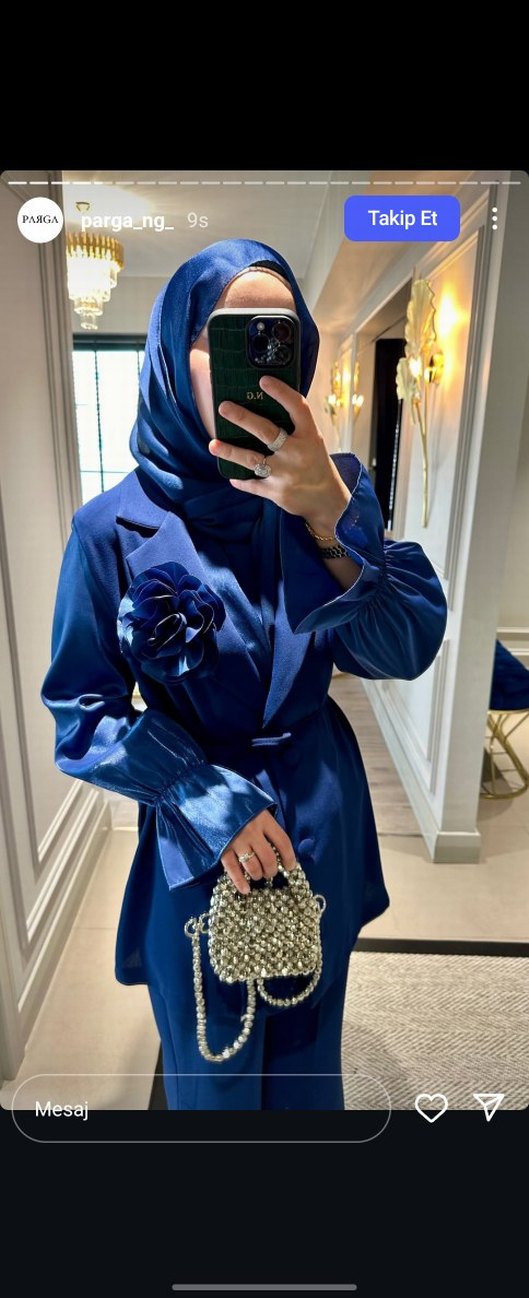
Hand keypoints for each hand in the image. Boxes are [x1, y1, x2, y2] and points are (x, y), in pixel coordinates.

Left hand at [207, 375, 349, 532]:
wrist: (326, 501)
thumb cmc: (316, 464)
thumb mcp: (313, 442)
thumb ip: (295, 428)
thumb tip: (263, 406)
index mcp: (310, 436)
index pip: (297, 408)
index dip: (281, 393)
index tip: (263, 381)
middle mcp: (297, 453)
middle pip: (266, 431)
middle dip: (243, 418)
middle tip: (223, 407)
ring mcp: (286, 474)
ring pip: (252, 459)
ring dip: (230, 452)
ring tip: (213, 445)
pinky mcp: (277, 492)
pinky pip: (252, 485)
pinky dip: (241, 481)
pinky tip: (231, 475)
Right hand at [221, 809, 296, 894]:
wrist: (208, 795)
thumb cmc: (237, 802)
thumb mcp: (256, 807)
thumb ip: (266, 824)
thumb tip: (278, 847)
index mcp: (263, 819)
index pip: (283, 842)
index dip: (289, 857)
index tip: (290, 867)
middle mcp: (252, 831)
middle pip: (269, 858)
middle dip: (272, 870)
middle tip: (271, 873)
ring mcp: (236, 840)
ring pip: (253, 866)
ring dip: (258, 875)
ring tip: (259, 876)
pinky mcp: (222, 848)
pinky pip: (233, 869)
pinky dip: (240, 882)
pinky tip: (246, 890)